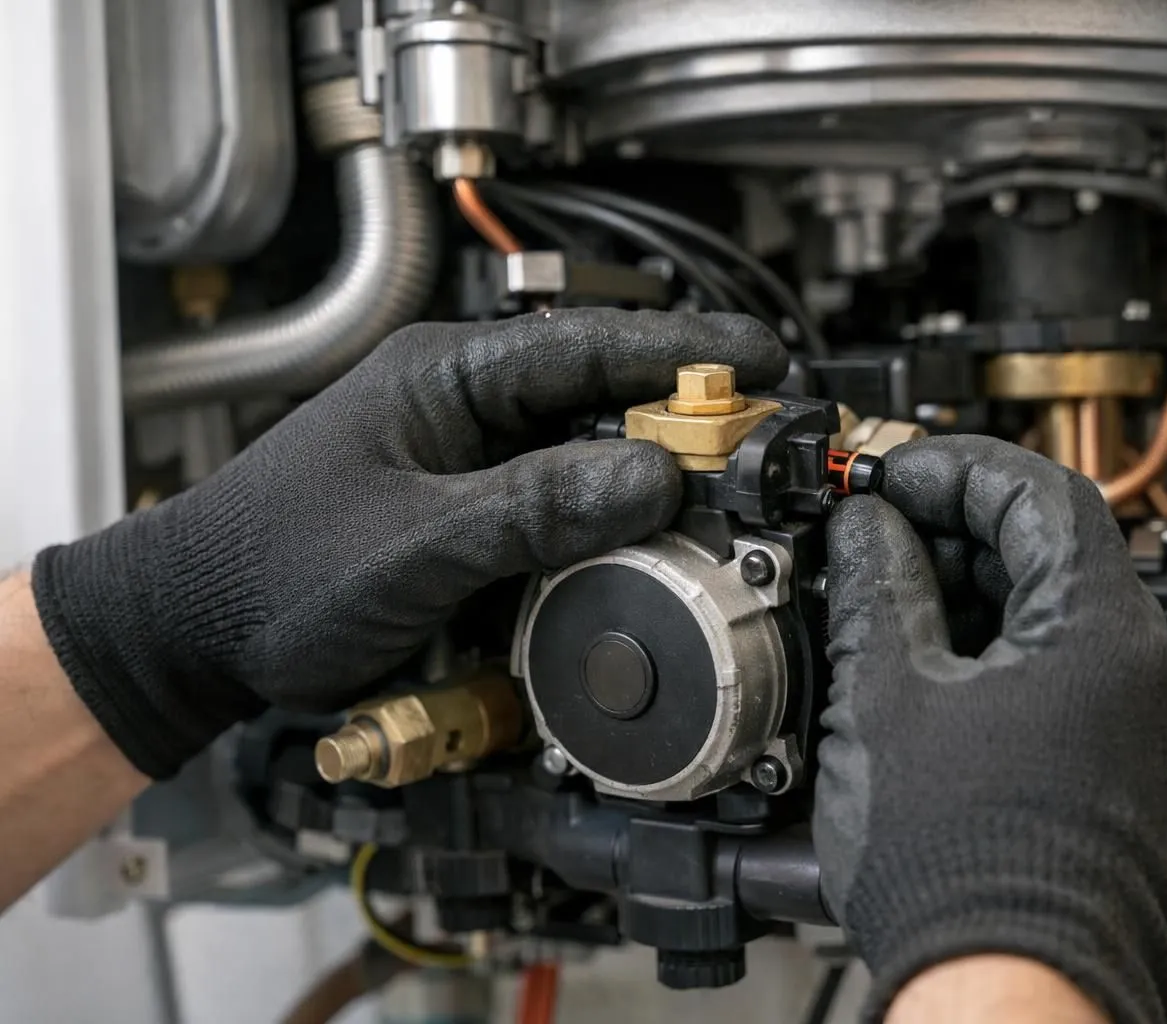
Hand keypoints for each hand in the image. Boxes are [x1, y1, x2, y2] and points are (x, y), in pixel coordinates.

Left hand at [33, 309, 786, 779]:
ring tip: (722, 492)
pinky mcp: (471, 511)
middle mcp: (462, 404)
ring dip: (649, 472)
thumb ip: (533, 508)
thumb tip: (650, 478)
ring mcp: (467, 458)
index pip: (586, 345)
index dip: (683, 353)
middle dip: (682, 415)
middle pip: (600, 394)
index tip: (761, 362)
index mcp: (443, 375)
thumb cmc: (269, 571)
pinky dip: (607, 519)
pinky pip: (559, 502)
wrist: (194, 631)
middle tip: (761, 440)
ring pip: (585, 450)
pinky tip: (644, 543)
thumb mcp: (414, 543)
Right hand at [814, 436, 1166, 1023]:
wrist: (1019, 1000)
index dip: (957, 470)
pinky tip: (958, 704)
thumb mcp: (887, 699)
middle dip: (965, 542)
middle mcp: (1162, 685)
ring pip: (1080, 637)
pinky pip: (1097, 705)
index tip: (899, 477)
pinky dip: (1029, 681)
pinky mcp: (1162, 805)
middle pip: (1065, 562)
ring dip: (993, 614)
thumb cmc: (962, 875)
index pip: (1041, 495)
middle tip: (887, 548)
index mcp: (1105, 637)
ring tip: (907, 630)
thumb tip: (873, 531)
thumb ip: (881, 588)